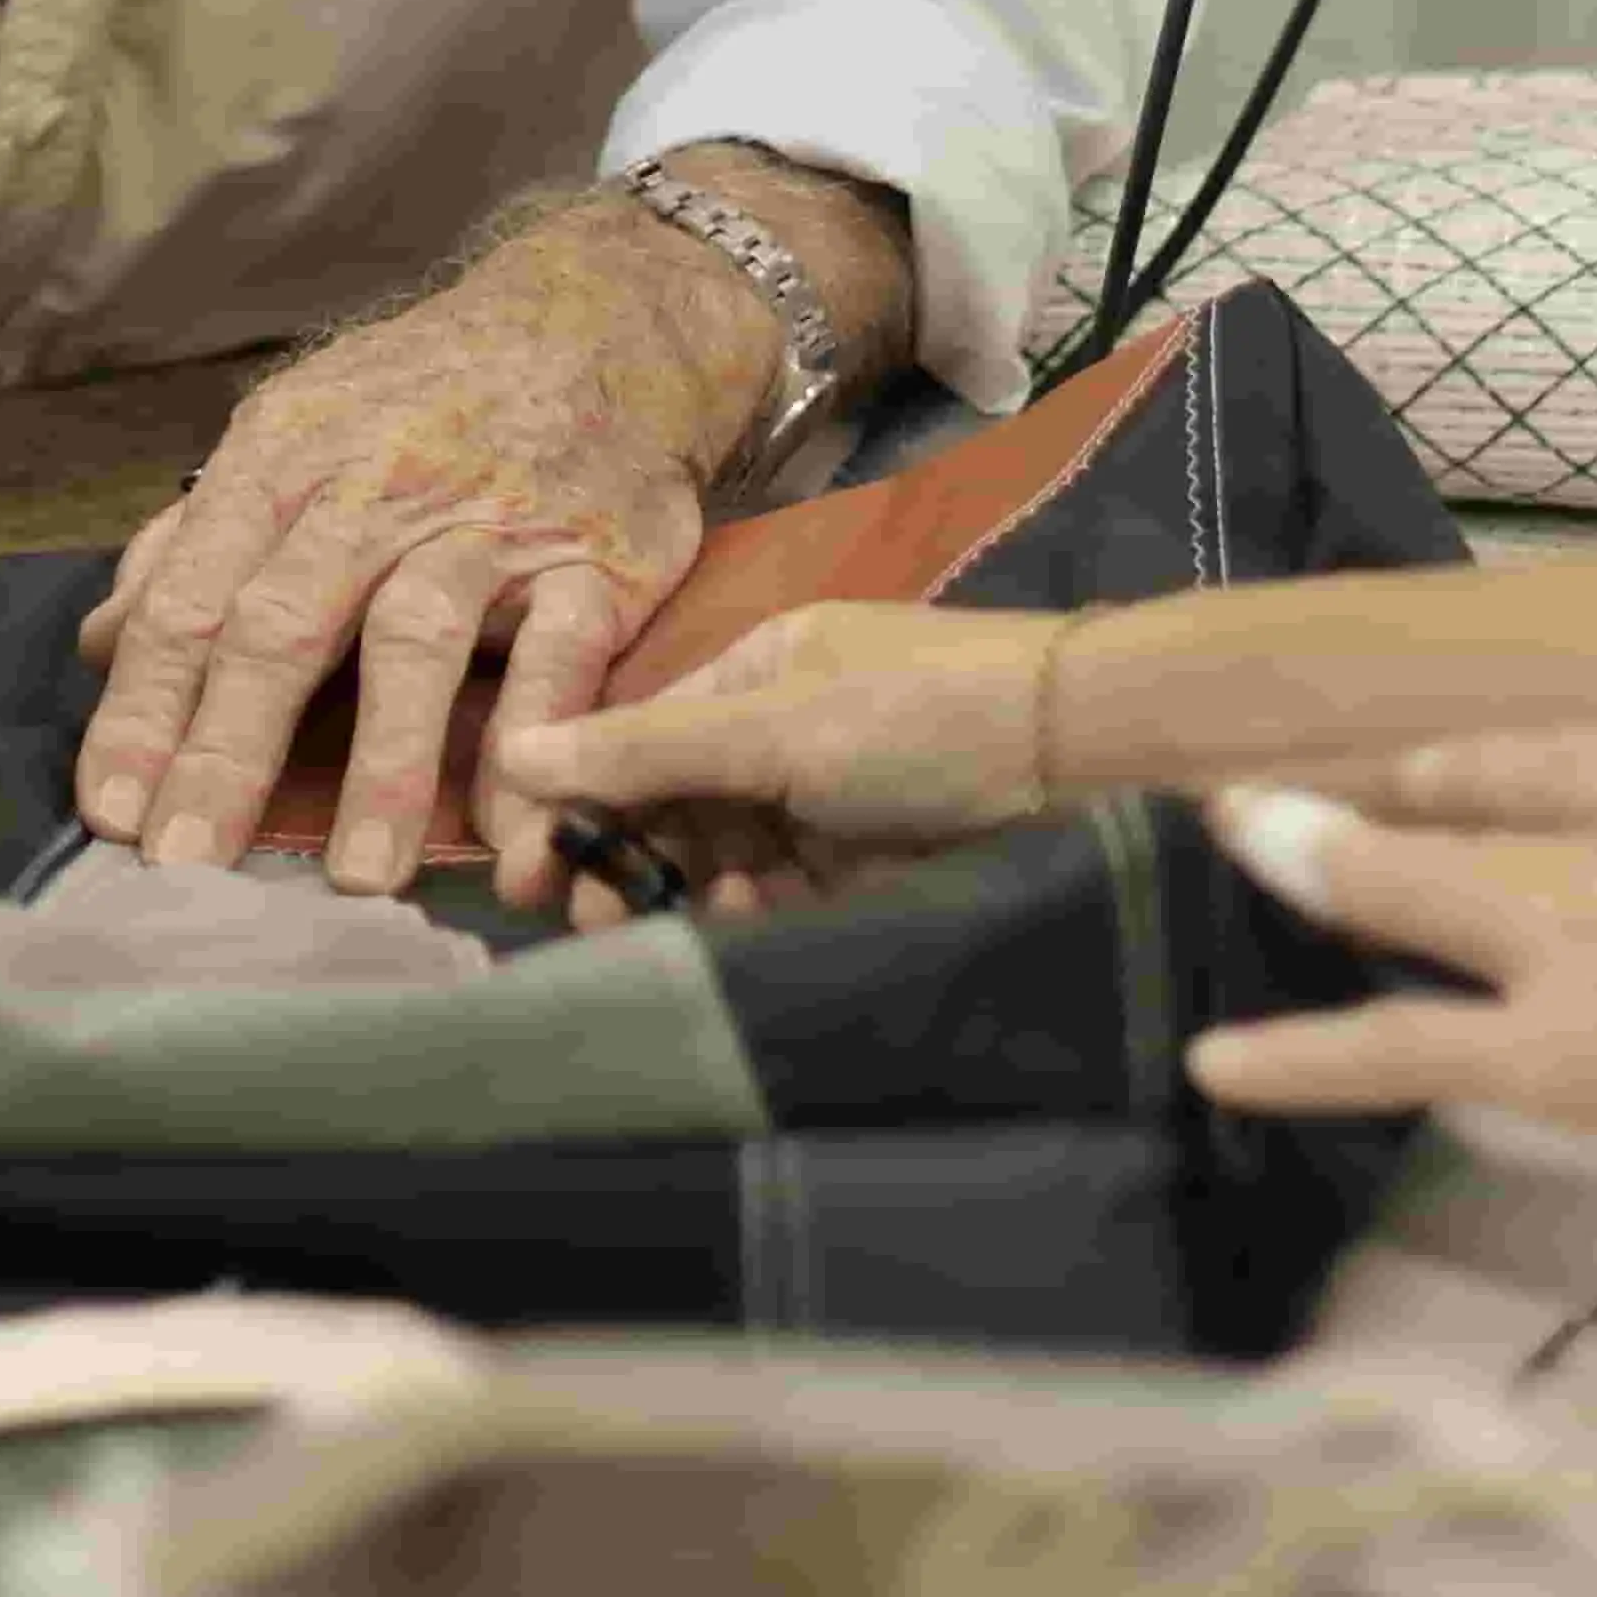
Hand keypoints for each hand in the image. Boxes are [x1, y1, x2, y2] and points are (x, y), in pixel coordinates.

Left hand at [63, 214, 754, 890]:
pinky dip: (536, 741)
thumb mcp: (294, 435)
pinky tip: (512, 833)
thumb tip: (102, 644)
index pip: (192, 600)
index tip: (110, 814)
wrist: (599, 315)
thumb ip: (196, 544)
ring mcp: (487, 523)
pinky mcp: (595, 557)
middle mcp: (375, 491)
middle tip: (186, 865)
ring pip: (416, 638)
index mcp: (282, 463)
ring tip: (356, 878)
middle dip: (228, 751)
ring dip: (383, 763)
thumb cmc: (422, 397)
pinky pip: (561, 657)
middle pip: (282, 627)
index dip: (146, 710)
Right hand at [479, 599, 1063, 927]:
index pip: (631, 737)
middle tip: (582, 917)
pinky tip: (744, 922)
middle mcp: (775, 738)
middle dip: (616, 861)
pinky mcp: (859, 879)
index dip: (571, 798)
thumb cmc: (927, 717)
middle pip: (662, 809)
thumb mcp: (777, 725)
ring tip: (671, 923)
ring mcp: (818, 811)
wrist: (1087, 766)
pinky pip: (771, 905)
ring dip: (680, 897)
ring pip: (710, 866)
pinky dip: (745, 919)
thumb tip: (509, 751)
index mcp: (751, 673)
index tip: (524, 867)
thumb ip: (648, 750)